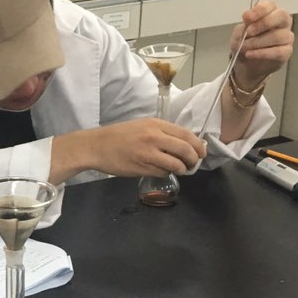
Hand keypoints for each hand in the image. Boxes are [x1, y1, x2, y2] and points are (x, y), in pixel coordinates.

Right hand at [87, 118, 205, 176]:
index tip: (201, 152)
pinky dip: (166, 173)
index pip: (186, 135)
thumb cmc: (118, 136)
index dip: (198, 146)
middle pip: (185, 150)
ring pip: (176, 164)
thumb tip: (183, 144)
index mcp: (156, 125)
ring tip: (179, 169)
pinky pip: (162, 172)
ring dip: (182, 169)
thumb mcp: (141, 126)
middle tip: (193, 164)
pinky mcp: (141, 167)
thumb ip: (161, 133)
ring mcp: (148, 153)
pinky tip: (161, 170)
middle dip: (194, 159)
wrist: (95, 146)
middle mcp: (154, 137)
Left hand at [229, 0, 293, 88]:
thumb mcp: (240, 33)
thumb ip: (244, 24)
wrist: (246, 64)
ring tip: (244, 47)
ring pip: (278, 36)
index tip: (247, 16)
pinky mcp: (286, 51)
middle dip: (263, 23)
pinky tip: (250, 54)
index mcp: (271, 13)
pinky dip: (262, 53)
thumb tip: (247, 15)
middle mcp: (282, 22)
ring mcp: (286, 37)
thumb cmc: (246, 43)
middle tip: (248, 32)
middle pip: (281, 16)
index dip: (260, 9)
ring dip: (258, 42)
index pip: (270, 5)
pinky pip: (278, 51)